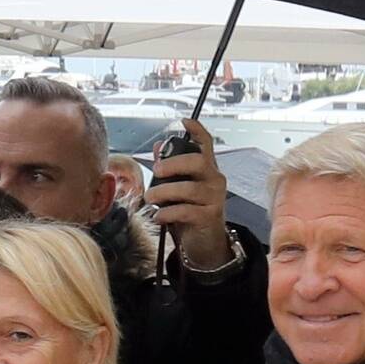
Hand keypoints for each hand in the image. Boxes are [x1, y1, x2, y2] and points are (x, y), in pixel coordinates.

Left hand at [148, 129, 236, 274]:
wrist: (204, 242)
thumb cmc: (189, 211)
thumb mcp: (177, 189)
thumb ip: (169, 170)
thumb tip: (156, 147)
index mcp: (206, 169)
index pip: (206, 145)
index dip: (197, 131)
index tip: (184, 121)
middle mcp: (214, 180)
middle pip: (198, 161)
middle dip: (174, 163)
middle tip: (156, 170)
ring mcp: (214, 198)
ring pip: (189, 189)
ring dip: (164, 192)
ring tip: (150, 198)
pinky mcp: (209, 216)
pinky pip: (186, 211)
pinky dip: (168, 213)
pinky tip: (158, 216)